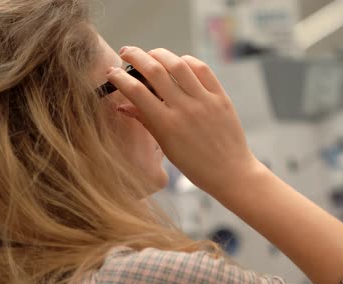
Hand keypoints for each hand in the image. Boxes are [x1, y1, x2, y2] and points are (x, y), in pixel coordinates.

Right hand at [106, 47, 259, 195]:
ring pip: (178, 64)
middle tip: (125, 53)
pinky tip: (177, 62)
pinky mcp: (220, 97)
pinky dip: (186, 61)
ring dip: (159, 53)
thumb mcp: (166, 146)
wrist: (231, 172)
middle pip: (154, 70)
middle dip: (135, 56)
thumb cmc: (195, 164)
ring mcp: (205, 101)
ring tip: (149, 54)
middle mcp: (185, 109)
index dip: (120, 78)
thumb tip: (123, 105)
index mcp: (167, 125)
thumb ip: (146, 121)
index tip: (111, 72)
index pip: (137, 92)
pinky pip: (202, 69)